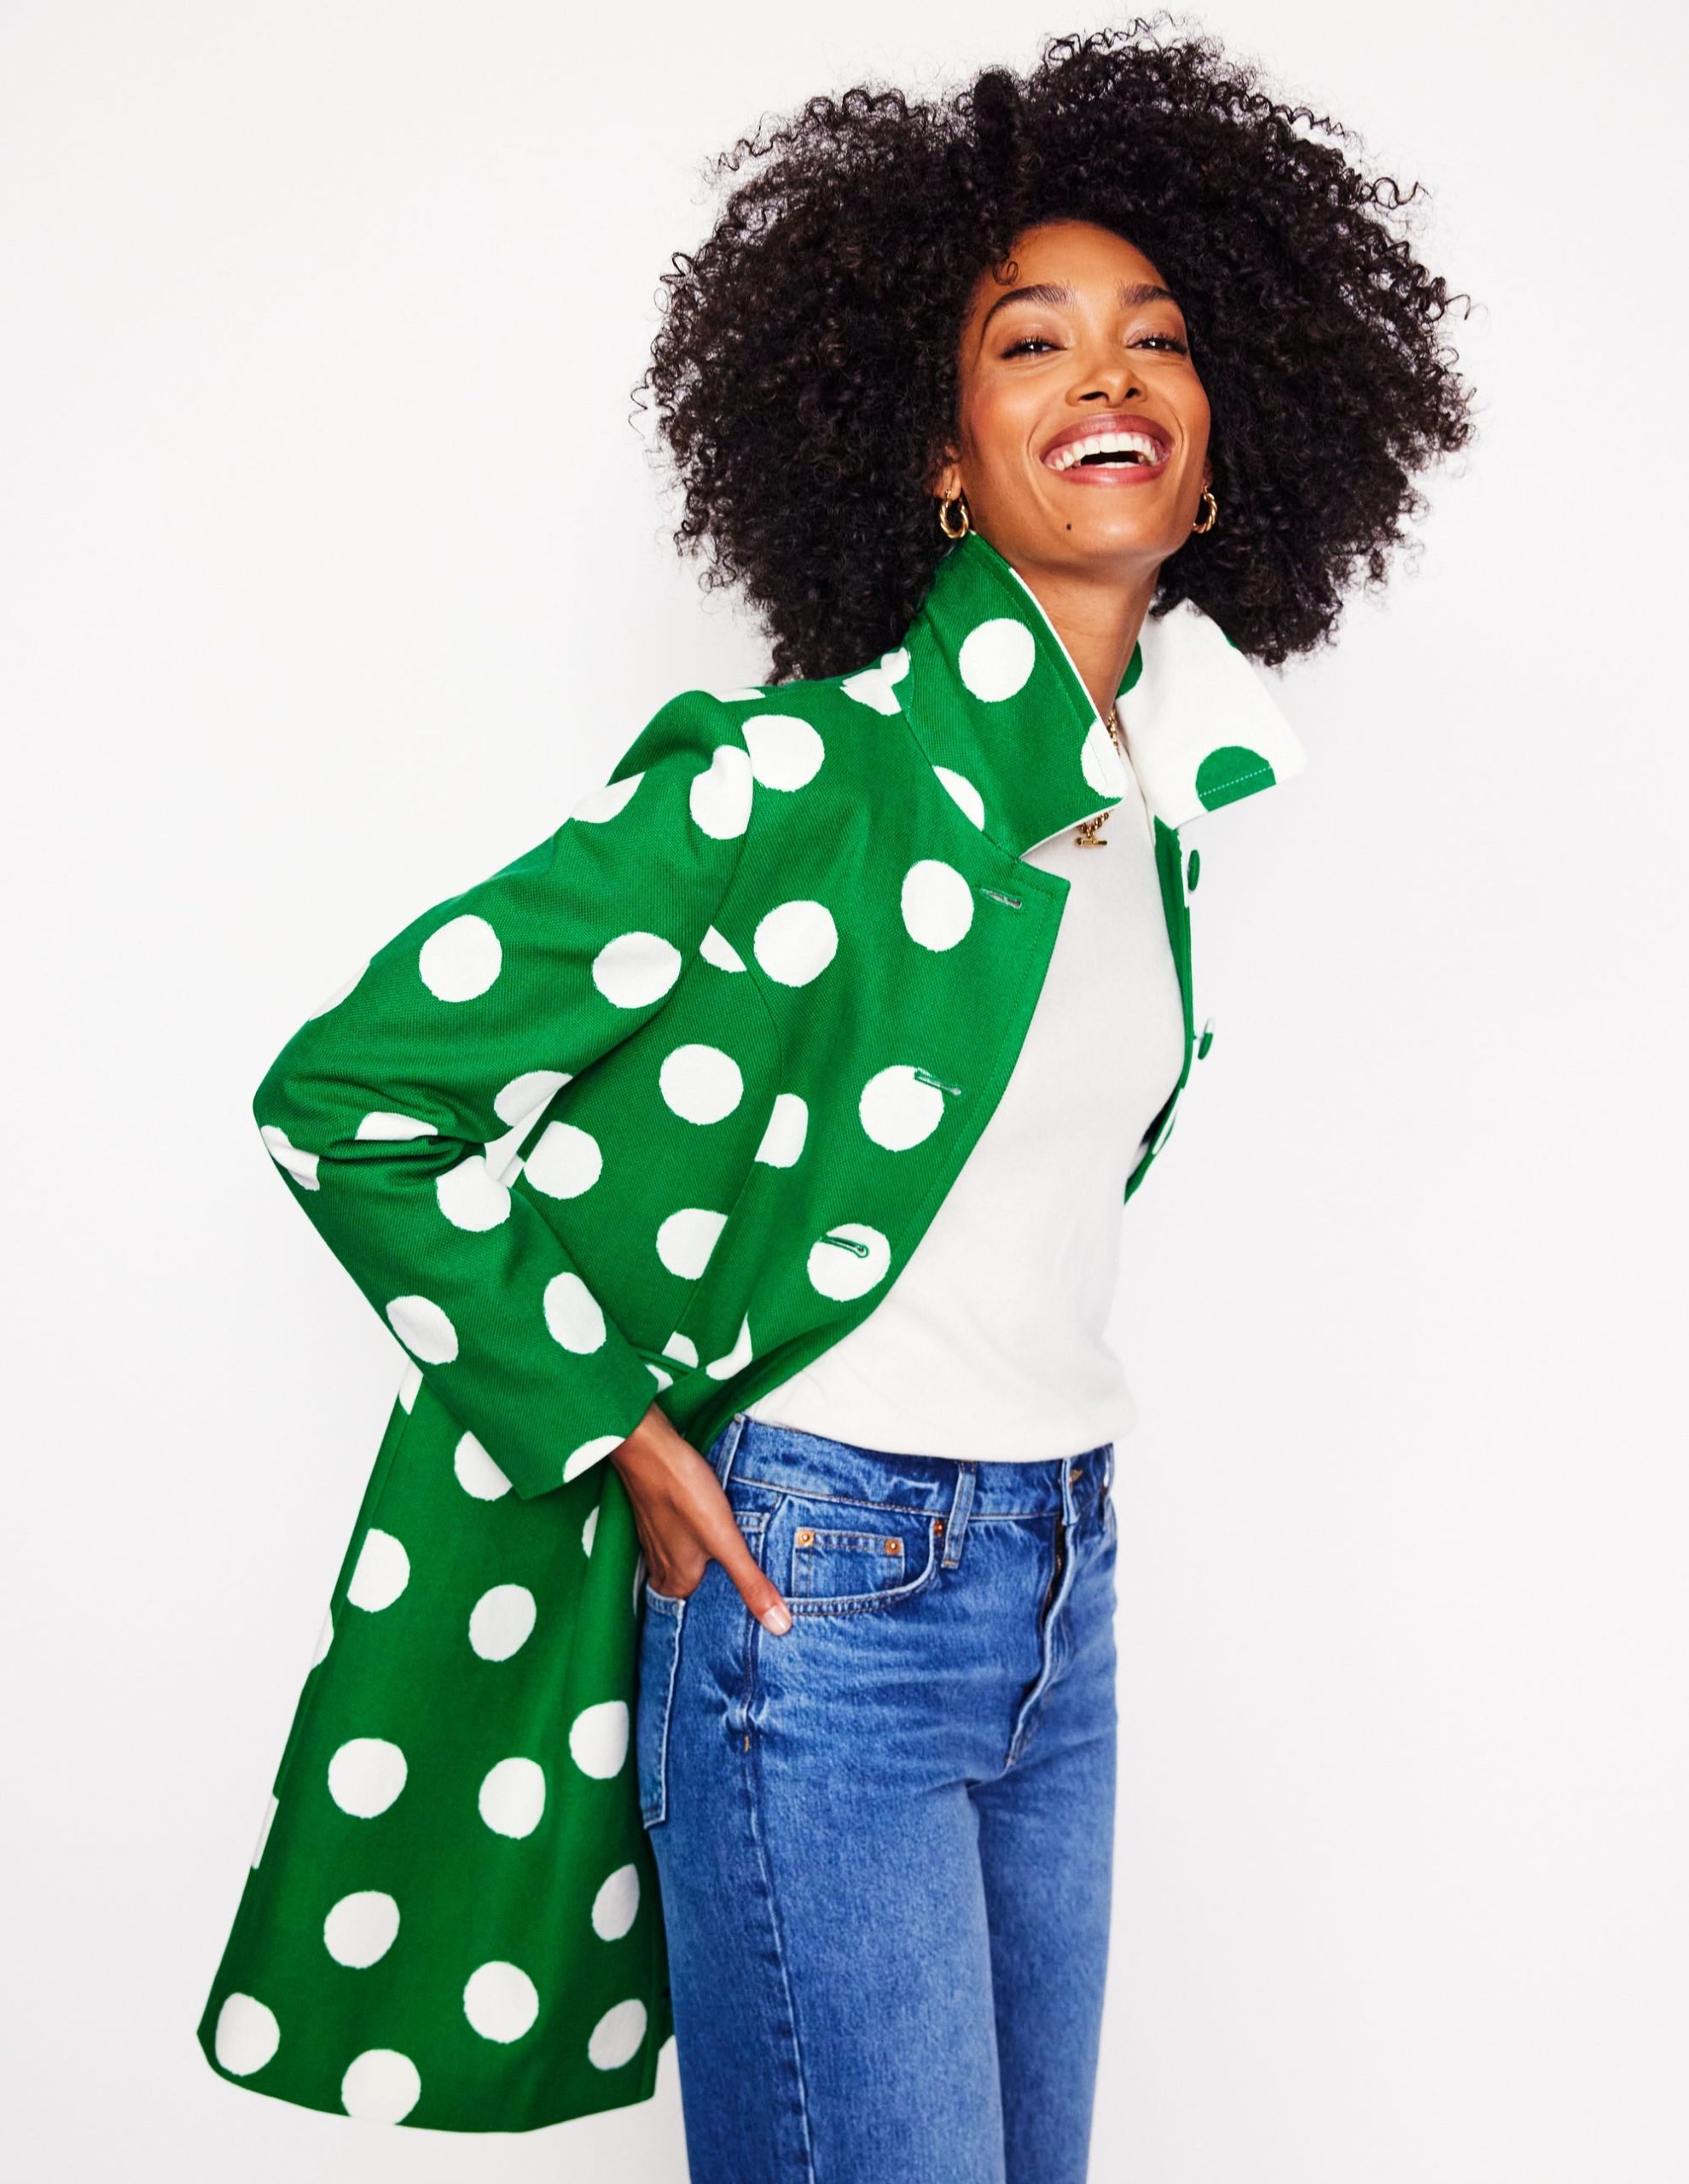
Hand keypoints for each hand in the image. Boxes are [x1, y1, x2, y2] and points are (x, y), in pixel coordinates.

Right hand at [610, 1404, 792, 1634]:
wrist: (648, 1447)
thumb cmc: (685, 1494)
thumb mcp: (726, 1541)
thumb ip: (751, 1582)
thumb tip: (779, 1626)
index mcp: (677, 1577)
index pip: (692, 1607)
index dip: (712, 1610)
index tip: (733, 1613)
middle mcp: (660, 1562)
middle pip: (681, 1585)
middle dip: (701, 1586)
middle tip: (728, 1584)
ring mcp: (652, 1535)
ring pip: (674, 1558)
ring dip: (692, 1559)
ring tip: (719, 1555)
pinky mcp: (652, 1510)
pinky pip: (670, 1534)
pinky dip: (684, 1534)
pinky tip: (700, 1520)